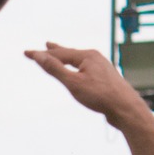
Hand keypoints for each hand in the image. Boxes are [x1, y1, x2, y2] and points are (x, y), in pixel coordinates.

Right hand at [26, 42, 150, 129]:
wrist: (127, 109)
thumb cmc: (101, 96)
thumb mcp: (73, 83)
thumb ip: (55, 69)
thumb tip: (39, 55)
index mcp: (87, 56)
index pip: (59, 53)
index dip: (41, 54)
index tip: (26, 53)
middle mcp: (96, 58)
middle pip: (71, 53)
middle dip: (57, 51)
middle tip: (47, 44)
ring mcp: (103, 68)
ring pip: (81, 61)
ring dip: (69, 58)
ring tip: (62, 55)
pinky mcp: (107, 79)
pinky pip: (88, 69)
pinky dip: (79, 68)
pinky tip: (81, 72)